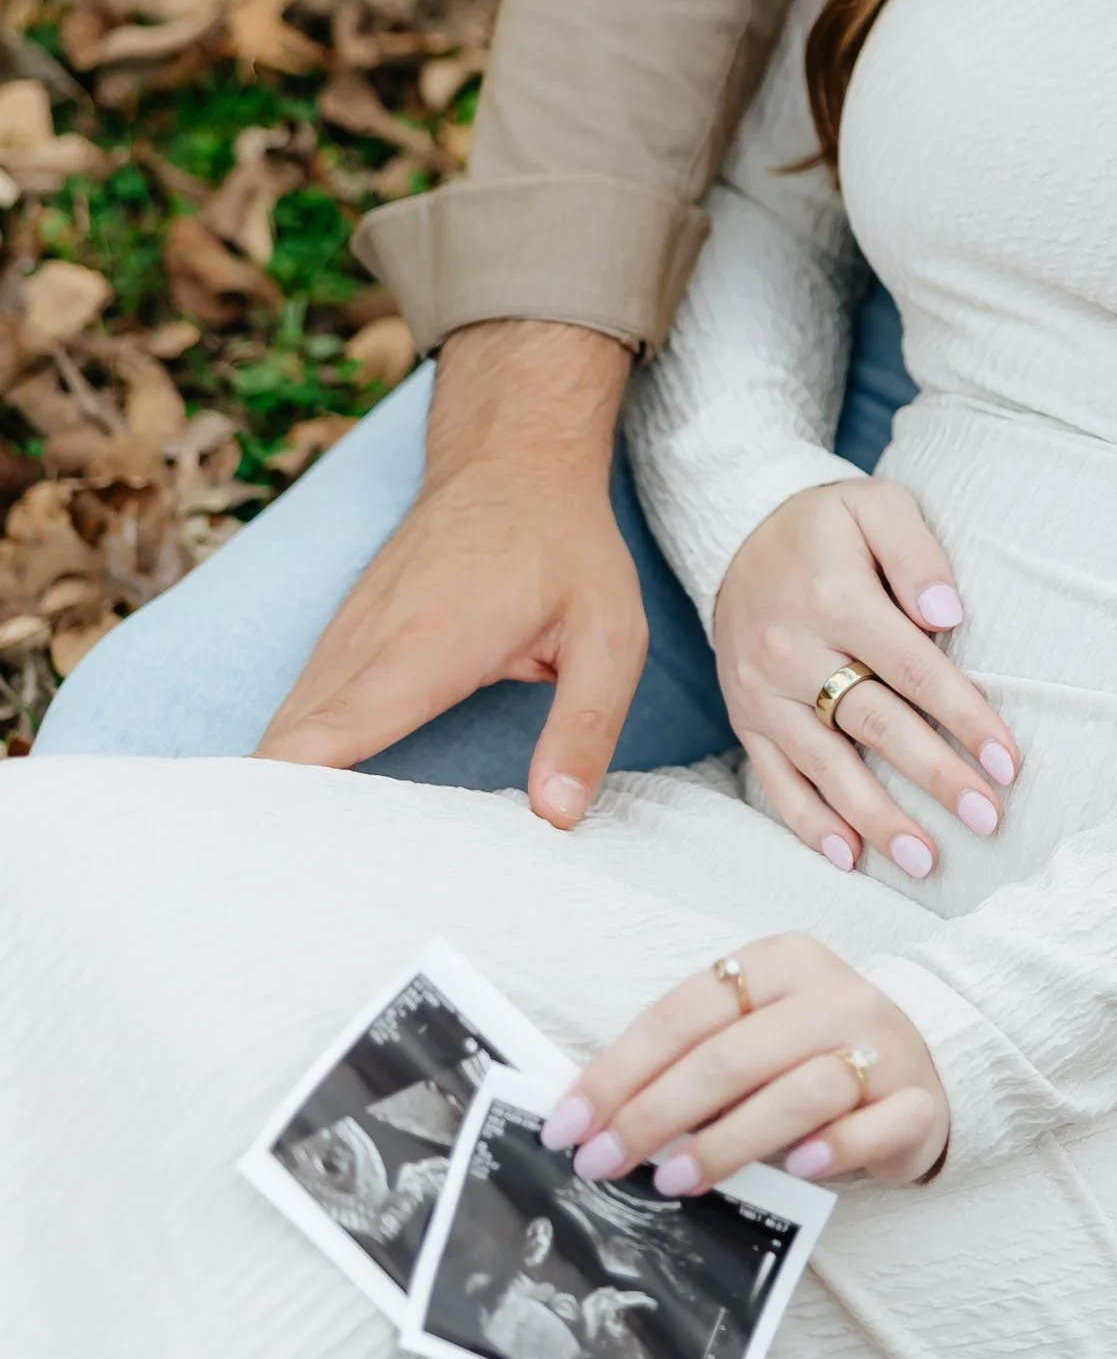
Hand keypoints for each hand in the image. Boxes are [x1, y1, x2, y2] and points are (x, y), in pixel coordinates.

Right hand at [256, 320, 642, 833]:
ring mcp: (345, 637)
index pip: (334, 734)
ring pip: (284, 730)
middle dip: (270, 821)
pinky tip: (296, 818)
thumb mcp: (610, 633)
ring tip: (272, 879)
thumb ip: (585, 726)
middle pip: (287, 746)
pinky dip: (290, 762)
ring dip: (274, 795)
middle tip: (268, 901)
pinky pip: (301, 710)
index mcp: (427, 648)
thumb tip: (556, 817)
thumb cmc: (565, 547)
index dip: (290, 798)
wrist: (512, 457)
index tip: (264, 864)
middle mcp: (367, 644)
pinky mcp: (342, 640)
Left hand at [544, 930, 948, 1192]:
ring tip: (676, 1181)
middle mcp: (834, 993)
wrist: (919, 1068)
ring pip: (800, 1090)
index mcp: (782, 961)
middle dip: (655, 1114)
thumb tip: (596, 1116)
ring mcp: (883, 1043)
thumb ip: (690, 1060)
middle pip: (731, 1055)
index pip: (683, 1013)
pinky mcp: (916, 1098)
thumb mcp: (751, 1035)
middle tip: (605, 1162)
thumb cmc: (810, 1056)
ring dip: (729, 1140)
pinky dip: (834, 1147)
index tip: (571, 1125)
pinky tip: (798, 1168)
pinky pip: (874, 1125)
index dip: (618, 1071)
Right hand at [714, 477, 1018, 877]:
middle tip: (987, 819)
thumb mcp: (874, 505)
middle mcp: (793, 653)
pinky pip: (774, 779)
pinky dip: (809, 822)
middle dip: (936, 777)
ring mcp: (764, 692)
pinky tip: (848, 857)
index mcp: (835, 599)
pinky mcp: (745, 718)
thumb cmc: (826, 526)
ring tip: (927, 862)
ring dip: (878, 819)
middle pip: (877, 725)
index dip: (964, 718)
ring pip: (827, 767)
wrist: (737, 533)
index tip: (1007, 762)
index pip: (914, 669)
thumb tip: (948, 615)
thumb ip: (917, 553)